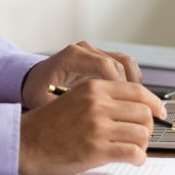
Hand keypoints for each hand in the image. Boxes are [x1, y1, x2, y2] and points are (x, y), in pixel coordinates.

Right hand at [18, 79, 164, 174]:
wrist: (27, 141)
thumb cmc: (51, 123)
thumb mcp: (76, 98)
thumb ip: (103, 98)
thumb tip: (137, 106)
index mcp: (94, 88)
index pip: (137, 91)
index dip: (154, 103)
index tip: (160, 112)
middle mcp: (97, 104)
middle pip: (144, 113)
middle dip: (148, 126)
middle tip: (142, 134)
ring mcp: (98, 127)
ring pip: (142, 134)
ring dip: (143, 144)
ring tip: (135, 148)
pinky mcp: (96, 150)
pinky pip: (133, 153)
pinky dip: (138, 158)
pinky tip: (131, 159)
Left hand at [22, 41, 141, 109]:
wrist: (33, 81)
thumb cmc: (38, 92)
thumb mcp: (46, 102)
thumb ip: (65, 109)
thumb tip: (88, 124)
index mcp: (72, 56)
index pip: (105, 66)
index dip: (119, 86)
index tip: (126, 107)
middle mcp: (85, 50)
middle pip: (119, 63)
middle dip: (132, 88)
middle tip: (141, 111)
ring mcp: (94, 52)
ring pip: (126, 62)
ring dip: (135, 84)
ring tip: (140, 107)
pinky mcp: (101, 58)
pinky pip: (123, 66)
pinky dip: (131, 82)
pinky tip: (132, 101)